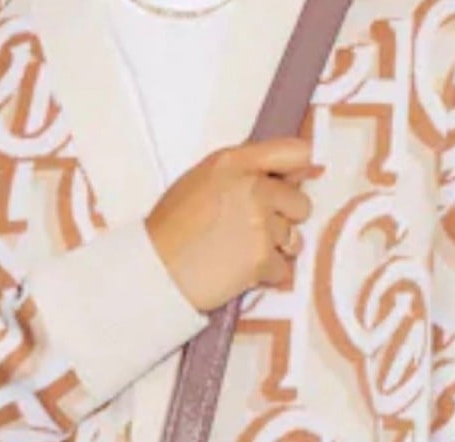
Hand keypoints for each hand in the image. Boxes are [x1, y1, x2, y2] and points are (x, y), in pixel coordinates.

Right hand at [145, 138, 312, 313]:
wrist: (154, 270)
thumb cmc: (172, 230)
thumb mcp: (202, 181)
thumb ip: (244, 173)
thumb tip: (292, 175)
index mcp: (235, 162)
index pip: (295, 152)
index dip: (297, 172)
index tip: (291, 185)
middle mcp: (252, 187)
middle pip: (300, 203)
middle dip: (283, 220)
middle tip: (251, 232)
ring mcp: (260, 224)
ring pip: (293, 239)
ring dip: (273, 250)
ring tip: (240, 253)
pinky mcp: (262, 258)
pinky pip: (282, 269)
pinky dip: (264, 276)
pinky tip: (237, 271)